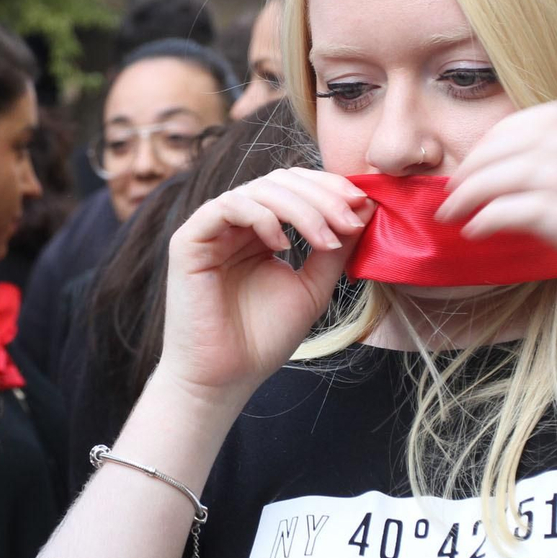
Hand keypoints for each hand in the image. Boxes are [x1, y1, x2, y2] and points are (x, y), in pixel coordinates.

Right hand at [161, 167, 372, 399]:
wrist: (226, 376)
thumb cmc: (264, 337)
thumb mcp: (313, 286)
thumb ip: (335, 248)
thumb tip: (367, 208)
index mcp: (260, 230)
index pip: (295, 187)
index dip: (329, 188)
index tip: (363, 206)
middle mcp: (235, 223)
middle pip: (280, 180)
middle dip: (321, 195)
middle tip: (350, 222)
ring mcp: (211, 229)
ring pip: (258, 189)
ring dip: (301, 208)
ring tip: (326, 241)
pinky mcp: (189, 240)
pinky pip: (227, 207)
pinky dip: (262, 217)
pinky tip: (282, 245)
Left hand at [437, 100, 556, 372]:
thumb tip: (513, 185)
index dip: (506, 132)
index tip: (477, 161)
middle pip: (536, 136)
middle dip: (482, 157)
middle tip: (453, 189)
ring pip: (527, 168)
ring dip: (476, 187)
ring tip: (453, 213)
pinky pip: (532, 209)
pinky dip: (492, 216)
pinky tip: (475, 233)